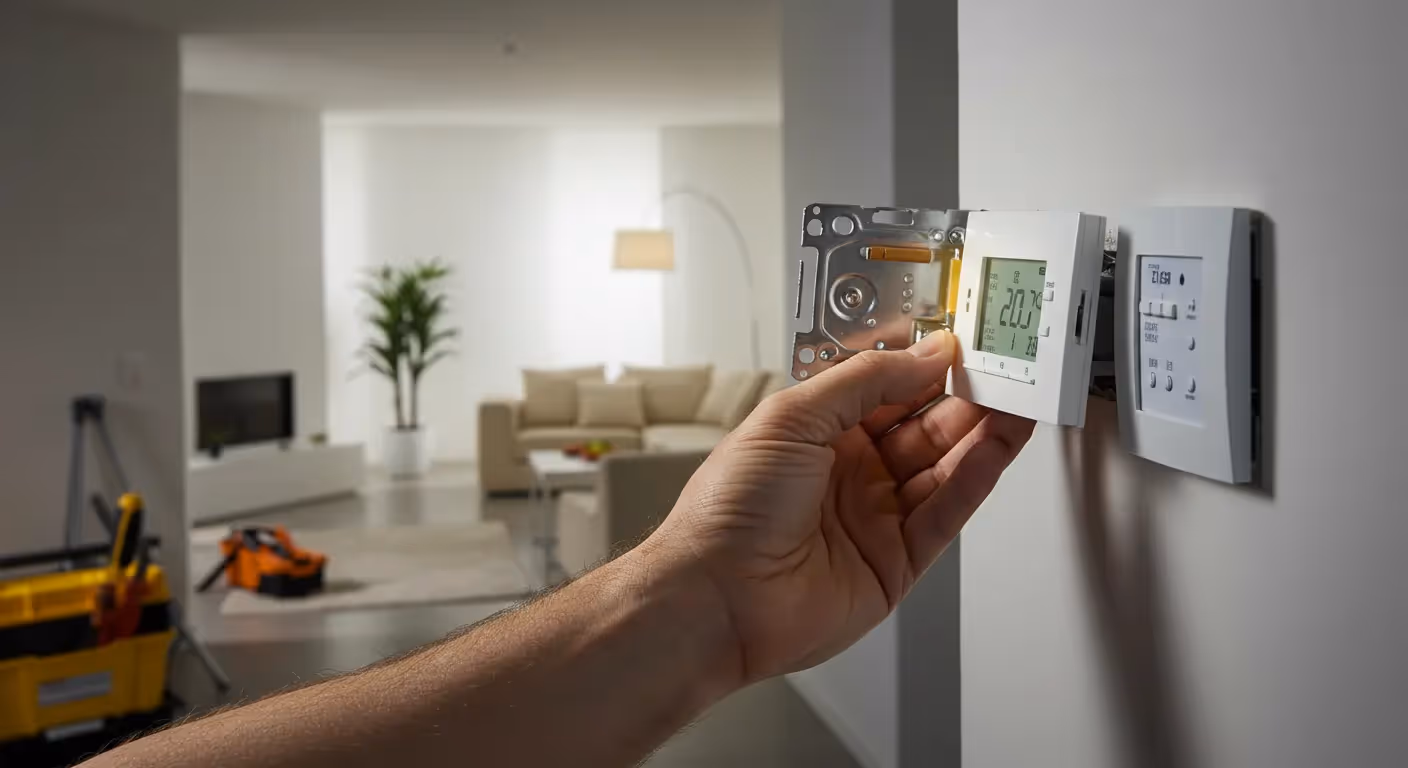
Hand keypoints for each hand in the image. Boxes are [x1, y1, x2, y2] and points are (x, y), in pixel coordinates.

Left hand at [641, 331, 1034, 684]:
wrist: (719, 596)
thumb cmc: (727, 511)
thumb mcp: (791, 417)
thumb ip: (863, 381)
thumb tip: (920, 354)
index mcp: (816, 432)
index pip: (885, 388)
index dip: (923, 365)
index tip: (962, 341)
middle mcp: (848, 472)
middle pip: (921, 425)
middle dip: (963, 395)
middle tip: (1004, 367)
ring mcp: (873, 516)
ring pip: (942, 466)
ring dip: (980, 432)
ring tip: (1017, 399)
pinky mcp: (895, 560)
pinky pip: (945, 512)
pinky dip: (974, 478)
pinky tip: (996, 446)